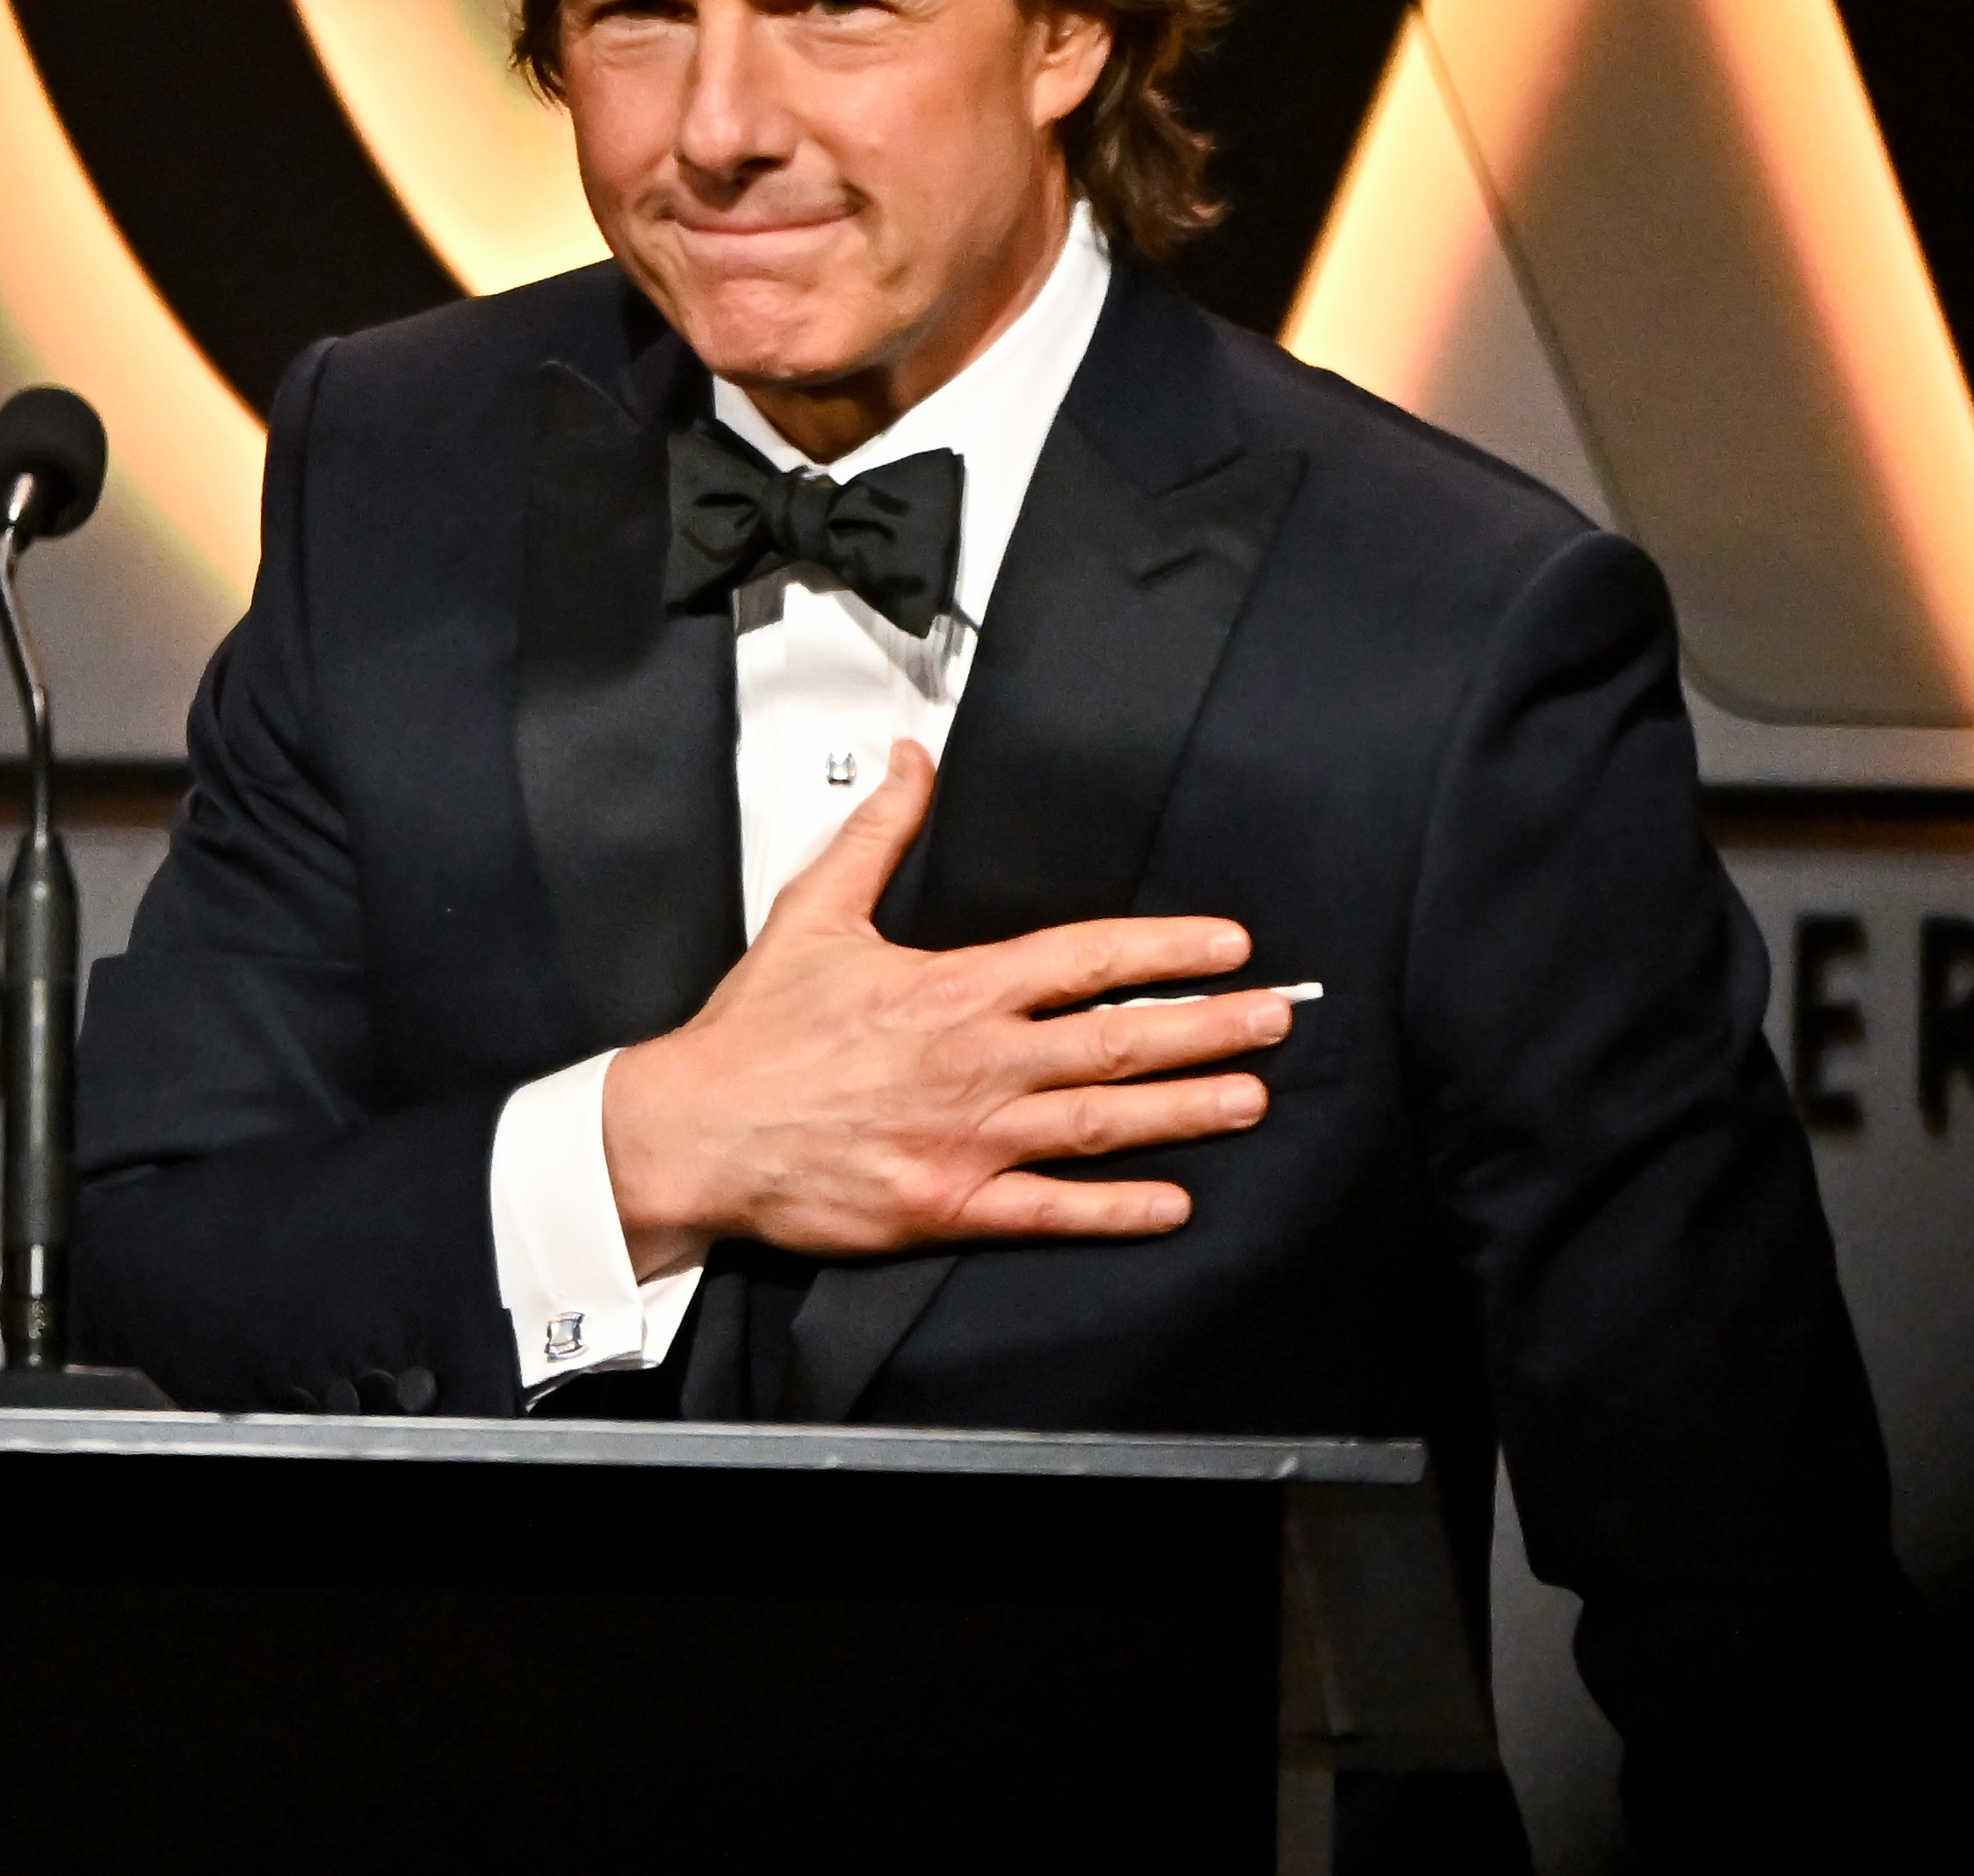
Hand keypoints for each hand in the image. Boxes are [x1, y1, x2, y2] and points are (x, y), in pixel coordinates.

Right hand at [600, 741, 1290, 1276]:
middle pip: (1117, 1042)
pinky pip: (1050, 1211)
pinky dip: (1115, 1210)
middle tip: (1277, 1020)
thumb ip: (878, 834)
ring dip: (1186, 1111)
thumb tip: (911, 762)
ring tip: (1251, 1100)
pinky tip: (1172, 1204)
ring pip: (1103, 1123)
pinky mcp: (949, 1204)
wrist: (696, 1132)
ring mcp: (970, 1137)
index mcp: (954, 988)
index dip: (1167, 952)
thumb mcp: (815, 911)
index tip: (1229, 945)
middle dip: (1208, 1029)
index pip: (1086, 960)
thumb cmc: (755, 1034)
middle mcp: (977, 1061)